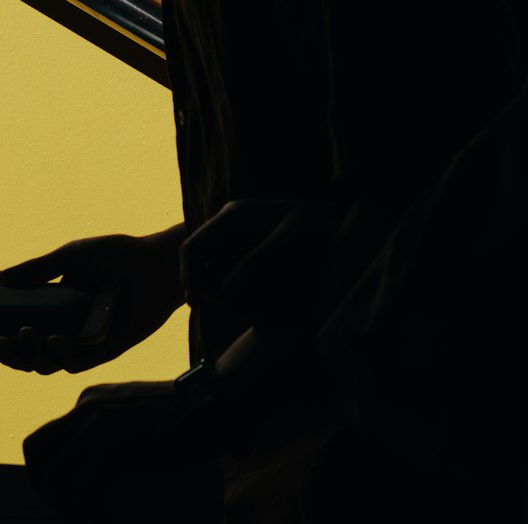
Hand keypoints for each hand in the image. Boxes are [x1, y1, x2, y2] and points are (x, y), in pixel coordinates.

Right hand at [0, 227, 184, 374]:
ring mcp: (83, 342)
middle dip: (6, 352)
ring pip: (46, 364)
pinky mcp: (103, 351)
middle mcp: (65, 328)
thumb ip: (38, 269)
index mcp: (53, 306)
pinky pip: (75, 363)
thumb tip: (0, 278)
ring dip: (29, 354)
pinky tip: (54, 339)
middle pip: (26, 353)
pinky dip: (60, 354)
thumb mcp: (71, 256)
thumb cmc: (116, 255)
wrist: (155, 263)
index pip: (14, 326)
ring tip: (23, 333)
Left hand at [24, 380, 220, 518]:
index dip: (48, 473)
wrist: (211, 403)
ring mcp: (98, 424)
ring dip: (66, 504)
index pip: (44, 439)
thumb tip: (94, 466)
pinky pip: (81, 489)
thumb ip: (110, 433)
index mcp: (88, 401)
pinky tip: (107, 519)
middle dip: (44, 487)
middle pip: (35, 451)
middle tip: (69, 510)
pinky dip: (88, 511)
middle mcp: (86, 408)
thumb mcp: (133, 418)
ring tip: (90, 515)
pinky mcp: (114, 444)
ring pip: (54, 475)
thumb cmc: (182, 419)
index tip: (69, 498)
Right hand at [182, 200, 336, 324]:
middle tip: (245, 310)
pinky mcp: (247, 261)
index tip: (195, 305)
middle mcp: (230, 229)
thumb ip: (255, 264)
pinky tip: (271, 301)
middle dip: (216, 291)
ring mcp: (238, 244)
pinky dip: (247, 297)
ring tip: (268, 304)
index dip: (189, 276)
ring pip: (219, 280)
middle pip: (203, 268)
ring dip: (236, 297)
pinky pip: (235, 284)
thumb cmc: (316, 226)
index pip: (194, 247)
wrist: (337, 224)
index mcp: (234, 216)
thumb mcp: (288, 240)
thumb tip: (224, 294)